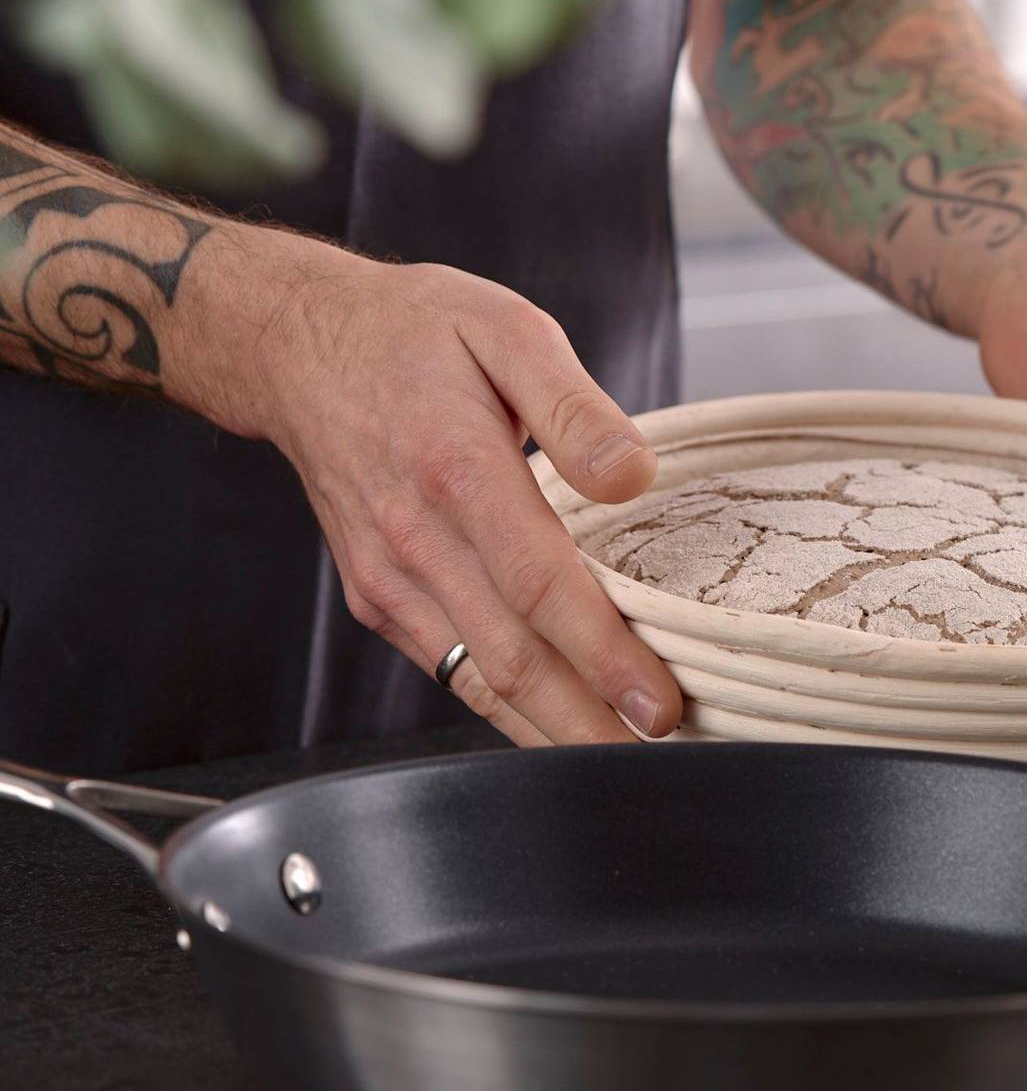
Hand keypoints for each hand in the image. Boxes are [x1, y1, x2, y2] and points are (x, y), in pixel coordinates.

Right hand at [221, 239, 681, 744]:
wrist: (295, 346)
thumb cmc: (410, 334)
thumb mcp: (506, 330)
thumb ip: (576, 407)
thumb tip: (634, 475)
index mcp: (456, 471)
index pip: (541, 586)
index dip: (603, 655)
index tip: (660, 703)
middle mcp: (415, 539)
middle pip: (513, 660)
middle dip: (592, 723)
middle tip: (666, 759)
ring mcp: (390, 578)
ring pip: (480, 682)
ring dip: (553, 733)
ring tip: (626, 760)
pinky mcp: (379, 599)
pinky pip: (451, 669)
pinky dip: (508, 711)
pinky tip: (563, 728)